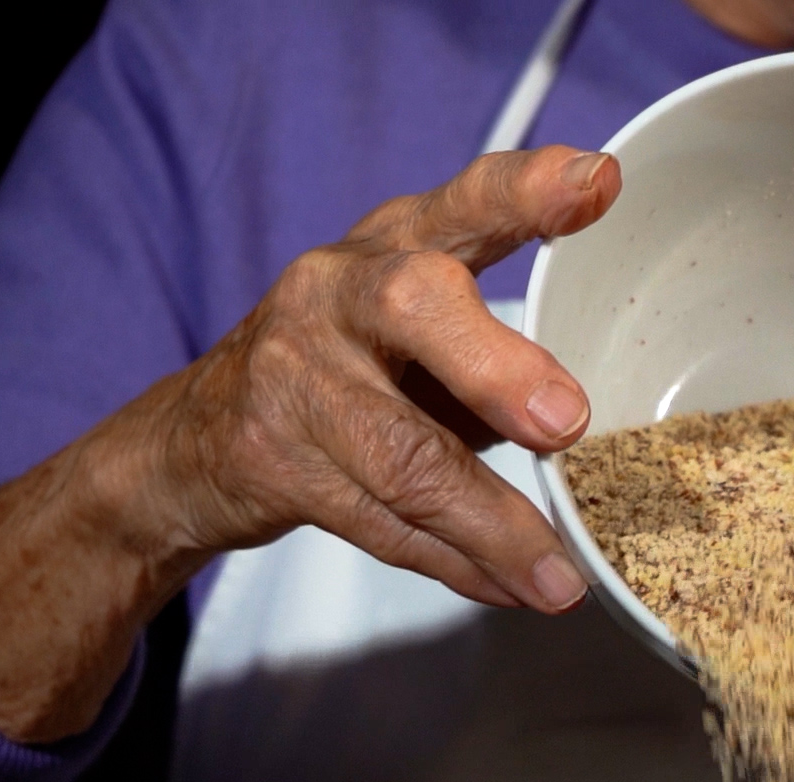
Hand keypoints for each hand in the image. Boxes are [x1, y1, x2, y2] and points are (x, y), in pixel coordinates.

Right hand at [0, 146, 619, 742]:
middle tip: (567, 423)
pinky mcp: (269, 457)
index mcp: (396, 243)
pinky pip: (381, 522)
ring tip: (558, 579)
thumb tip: (603, 428)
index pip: (466, 201)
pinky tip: (507, 587)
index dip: (528, 190)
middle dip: (498, 368)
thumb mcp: (421, 334)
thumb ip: (504, 354)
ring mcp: (293, 372)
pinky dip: (456, 563)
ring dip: (494, 525)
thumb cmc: (348, 374)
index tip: (597, 183)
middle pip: (417, 305)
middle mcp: (337, 289)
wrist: (191, 443)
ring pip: (404, 452)